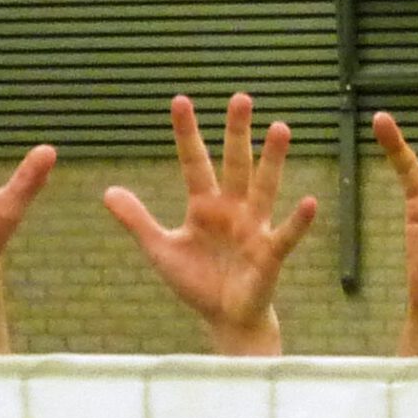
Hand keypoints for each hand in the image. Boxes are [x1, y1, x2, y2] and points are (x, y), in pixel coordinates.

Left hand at [104, 94, 317, 354]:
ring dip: (272, 160)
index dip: (187, 134)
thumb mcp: (160, 250)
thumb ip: (137, 220)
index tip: (180, 101)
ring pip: (264, 187)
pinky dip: (298, 220)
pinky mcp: (269, 254)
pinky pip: (285, 234)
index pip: (193, 162)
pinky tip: (309, 201)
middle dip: (237, 133)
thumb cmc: (197, 282)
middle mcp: (232, 209)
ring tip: (281, 128)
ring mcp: (253, 228)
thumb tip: (107, 191)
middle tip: (241, 98)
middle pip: (235, 163)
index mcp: (204, 206)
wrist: (225, 319)